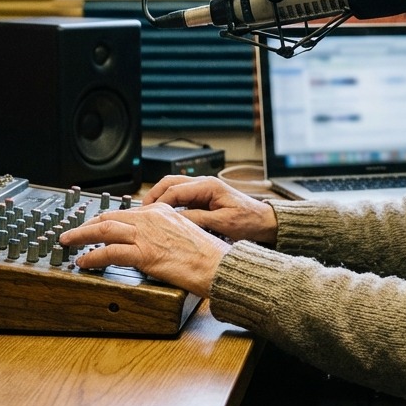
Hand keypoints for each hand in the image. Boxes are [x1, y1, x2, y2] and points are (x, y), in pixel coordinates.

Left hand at [58, 203, 227, 296]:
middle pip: (109, 218)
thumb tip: (150, 243)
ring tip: (67, 242)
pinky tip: (83, 262)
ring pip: (103, 231)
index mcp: (161, 211)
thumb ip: (164, 233)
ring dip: (80, 236)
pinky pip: (109, 253)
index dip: (104, 219)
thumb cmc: (207, 255)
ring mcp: (146, 235)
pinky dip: (92, 257)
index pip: (124, 212)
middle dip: (86, 225)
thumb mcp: (184, 233)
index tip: (93, 224)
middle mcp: (151, 218)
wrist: (218, 265)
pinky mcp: (144, 254)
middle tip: (71, 232)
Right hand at [145, 175, 277, 244]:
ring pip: (173, 189)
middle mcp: (204, 183)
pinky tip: (163, 216)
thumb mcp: (222, 222)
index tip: (148, 215)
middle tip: (141, 211)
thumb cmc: (249, 220)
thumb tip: (174, 220)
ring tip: (148, 214)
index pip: (175, 190)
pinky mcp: (203, 199)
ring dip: (160, 199)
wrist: (264, 222)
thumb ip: (198, 219)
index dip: (159, 202)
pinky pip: (181, 198)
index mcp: (208, 185)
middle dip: (154, 196)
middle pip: (170, 183)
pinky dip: (169, 204)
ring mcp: (203, 190)